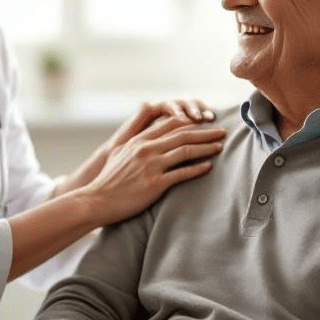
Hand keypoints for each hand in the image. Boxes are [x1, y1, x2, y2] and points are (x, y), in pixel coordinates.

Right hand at [79, 112, 224, 226]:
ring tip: (220, 146)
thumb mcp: (118, 149)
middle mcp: (147, 149)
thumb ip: (133, 133)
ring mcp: (151, 166)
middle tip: (222, 131)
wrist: (97, 200)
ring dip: (206, 148)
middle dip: (205, 132)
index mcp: (139, 140)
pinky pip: (182, 173)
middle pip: (183, 135)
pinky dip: (197, 168)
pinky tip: (208, 166)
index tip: (206, 122)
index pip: (171, 124)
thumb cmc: (108, 178)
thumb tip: (144, 119)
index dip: (191, 121)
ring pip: (185, 151)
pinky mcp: (155, 184)